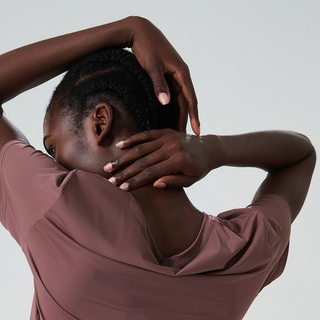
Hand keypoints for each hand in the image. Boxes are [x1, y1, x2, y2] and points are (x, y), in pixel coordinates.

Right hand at [104, 129, 220, 190]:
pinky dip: (132, 139)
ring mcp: (168, 137)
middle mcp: (172, 147)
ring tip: (109, 166)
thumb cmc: (199, 169)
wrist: (210, 148)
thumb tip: (154, 184)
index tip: (122, 188)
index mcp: (178, 161)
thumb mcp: (190, 180)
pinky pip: (146, 135)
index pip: (151, 173)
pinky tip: (120, 146)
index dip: (135, 181)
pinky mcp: (165, 131)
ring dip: (123, 158)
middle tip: (110, 180)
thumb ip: (173, 182)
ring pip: (141, 148)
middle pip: (143, 161)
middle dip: (124, 172)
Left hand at [127, 17, 199, 134]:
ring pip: (179, 100)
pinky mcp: (167, 75)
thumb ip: (159, 84)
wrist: (139, 31)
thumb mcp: (152, 66)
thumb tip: (166, 103)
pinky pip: (172, 95)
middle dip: (187, 120)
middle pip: (186, 102)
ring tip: (179, 133)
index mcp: (181, 73)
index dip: (194, 116)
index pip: (191, 99)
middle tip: (187, 139)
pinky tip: (169, 119)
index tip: (197, 132)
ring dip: (179, 115)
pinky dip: (172, 108)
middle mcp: (181, 75)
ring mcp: (174, 75)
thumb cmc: (146, 47)